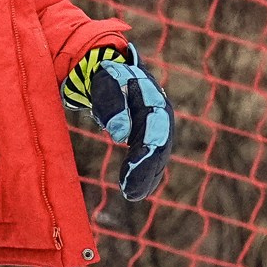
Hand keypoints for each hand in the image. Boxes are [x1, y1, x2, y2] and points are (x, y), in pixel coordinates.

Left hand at [62, 44, 173, 201]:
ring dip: (146, 177)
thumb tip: (120, 135)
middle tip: (130, 193)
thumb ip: (112, 103)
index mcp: (152, 99)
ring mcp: (158, 125)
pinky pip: (152, 158)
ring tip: (132, 195)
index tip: (129, 175)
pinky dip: (145, 175)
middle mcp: (161, 115)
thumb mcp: (105, 82)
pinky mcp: (151, 135)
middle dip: (146, 171)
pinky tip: (135, 192)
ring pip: (158, 156)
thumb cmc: (106, 76)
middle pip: (159, 147)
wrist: (112, 71)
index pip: (153, 131)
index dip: (144, 155)